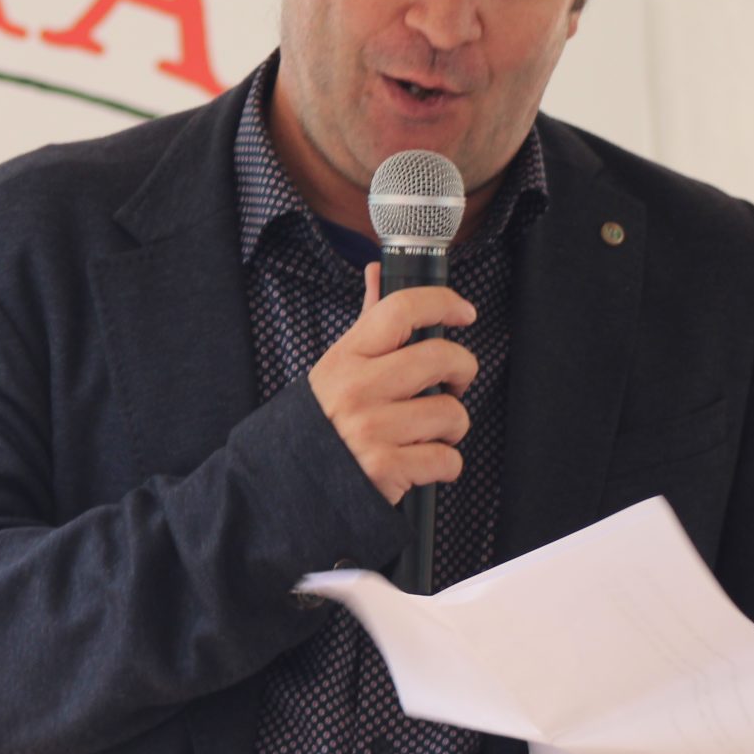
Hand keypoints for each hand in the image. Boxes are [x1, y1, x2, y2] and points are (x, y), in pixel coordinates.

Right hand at [307, 262, 479, 505]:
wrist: (290, 482)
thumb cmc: (324, 420)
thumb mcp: (336, 366)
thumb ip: (366, 322)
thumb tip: (375, 272)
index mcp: (347, 357)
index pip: (400, 309)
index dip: (442, 303)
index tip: (463, 312)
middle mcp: (358, 389)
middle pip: (440, 357)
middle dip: (463, 369)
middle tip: (454, 381)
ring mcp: (372, 430)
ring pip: (452, 413)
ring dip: (453, 426)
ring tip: (431, 430)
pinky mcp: (386, 469)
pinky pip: (447, 460)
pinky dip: (446, 465)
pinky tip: (425, 461)